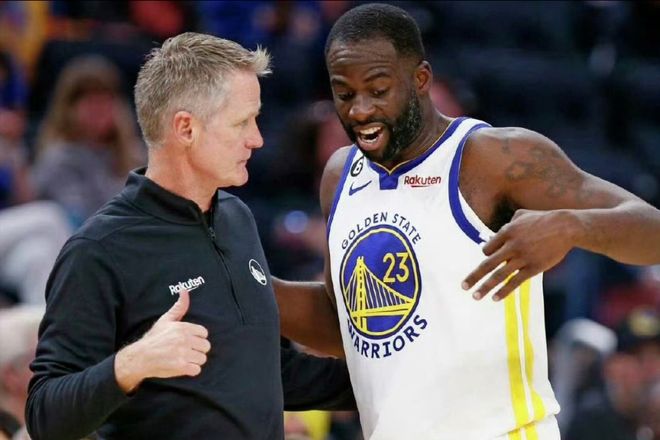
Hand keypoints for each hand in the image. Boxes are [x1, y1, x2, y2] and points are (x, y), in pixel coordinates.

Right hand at [114, 290, 210, 392]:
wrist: (140, 357)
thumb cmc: (154, 338)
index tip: (188, 341)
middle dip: (197, 350)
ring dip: (194, 361)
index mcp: (183, 328)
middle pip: (206, 346)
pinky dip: (191, 370)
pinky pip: (196, 370)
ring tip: (184, 359)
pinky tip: (182, 367)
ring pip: (202, 358)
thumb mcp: (166, 320)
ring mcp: (183, 353)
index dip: (197, 338)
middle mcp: (184, 339)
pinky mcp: (180, 366)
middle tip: (187, 351)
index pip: (204, 333)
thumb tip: (184, 290)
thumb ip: (179, 307)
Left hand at [462, 209, 576, 300]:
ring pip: (499, 275)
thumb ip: (507, 224)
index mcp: (507, 232)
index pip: (487, 249)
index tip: (489, 257)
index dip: (486, 254)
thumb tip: (494, 236)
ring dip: (485, 287)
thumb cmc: (543, 219)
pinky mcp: (534, 268)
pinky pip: (515, 282)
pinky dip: (504, 291)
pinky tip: (495, 298)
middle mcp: (512, 246)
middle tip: (463, 286)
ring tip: (475, 296)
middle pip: (487, 264)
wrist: (565, 227)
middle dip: (474, 277)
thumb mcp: (521, 215)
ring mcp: (522, 258)